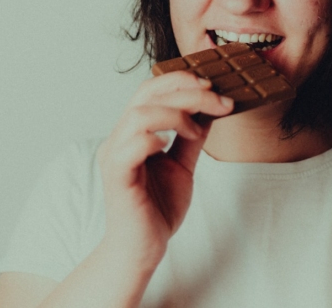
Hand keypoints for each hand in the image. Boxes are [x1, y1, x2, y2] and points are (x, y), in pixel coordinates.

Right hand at [96, 71, 233, 272]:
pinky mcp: (117, 177)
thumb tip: (210, 110)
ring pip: (138, 114)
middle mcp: (120, 138)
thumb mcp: (182, 165)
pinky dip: (152, 138)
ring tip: (195, 130)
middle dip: (185, 90)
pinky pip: (130, 146)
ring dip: (175, 114)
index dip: (181, 81)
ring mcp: (115, 156)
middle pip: (146, 94)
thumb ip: (191, 138)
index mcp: (133, 132)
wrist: (143, 249)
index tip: (213, 86)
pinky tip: (169, 144)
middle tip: (216, 98)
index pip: (151, 90)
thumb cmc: (158, 208)